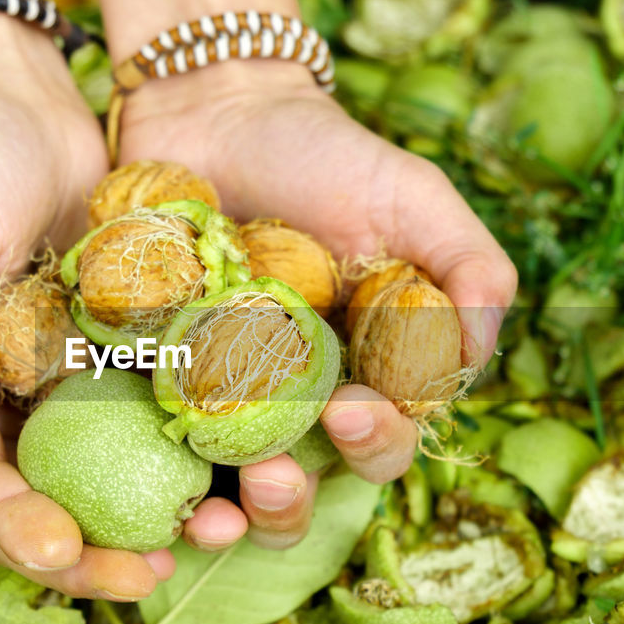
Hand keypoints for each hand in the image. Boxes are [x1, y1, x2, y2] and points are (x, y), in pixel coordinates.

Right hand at [0, 18, 174, 599]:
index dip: (15, 527)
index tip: (64, 553)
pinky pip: (155, 405)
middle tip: (148, 575)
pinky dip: (190, 438)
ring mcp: (68, 377)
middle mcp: (6, 398)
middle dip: (94, 547)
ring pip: (112, 468)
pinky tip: (239, 459)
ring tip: (210, 531)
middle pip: (48, 497)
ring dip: (156, 506)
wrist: (20, 100)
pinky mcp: (122, 347)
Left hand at [117, 60, 517, 551]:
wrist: (214, 111)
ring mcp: (220, 396)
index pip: (386, 437)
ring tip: (217, 505)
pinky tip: (146, 477)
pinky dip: (152, 469)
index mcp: (369, 371)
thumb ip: (468, 267)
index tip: (356, 408)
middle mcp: (297, 399)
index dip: (377, 441)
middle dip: (295, 499)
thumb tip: (476, 355)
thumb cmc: (324, 154)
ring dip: (230, 512)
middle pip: (307, 484)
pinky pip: (151, 441)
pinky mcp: (154, 380)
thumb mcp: (412, 196)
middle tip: (274, 476)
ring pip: (229, 485)